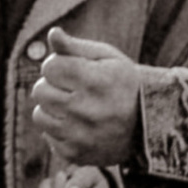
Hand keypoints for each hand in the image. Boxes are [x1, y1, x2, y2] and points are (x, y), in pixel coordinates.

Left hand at [29, 29, 142, 165]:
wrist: (147, 127)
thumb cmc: (123, 84)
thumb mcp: (107, 59)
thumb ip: (76, 47)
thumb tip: (53, 33)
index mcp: (97, 81)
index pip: (50, 67)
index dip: (58, 65)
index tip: (73, 70)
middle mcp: (88, 110)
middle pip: (40, 91)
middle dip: (52, 85)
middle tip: (71, 88)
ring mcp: (81, 135)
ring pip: (39, 115)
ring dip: (52, 108)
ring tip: (73, 106)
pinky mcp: (75, 154)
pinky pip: (48, 136)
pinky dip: (59, 129)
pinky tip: (79, 125)